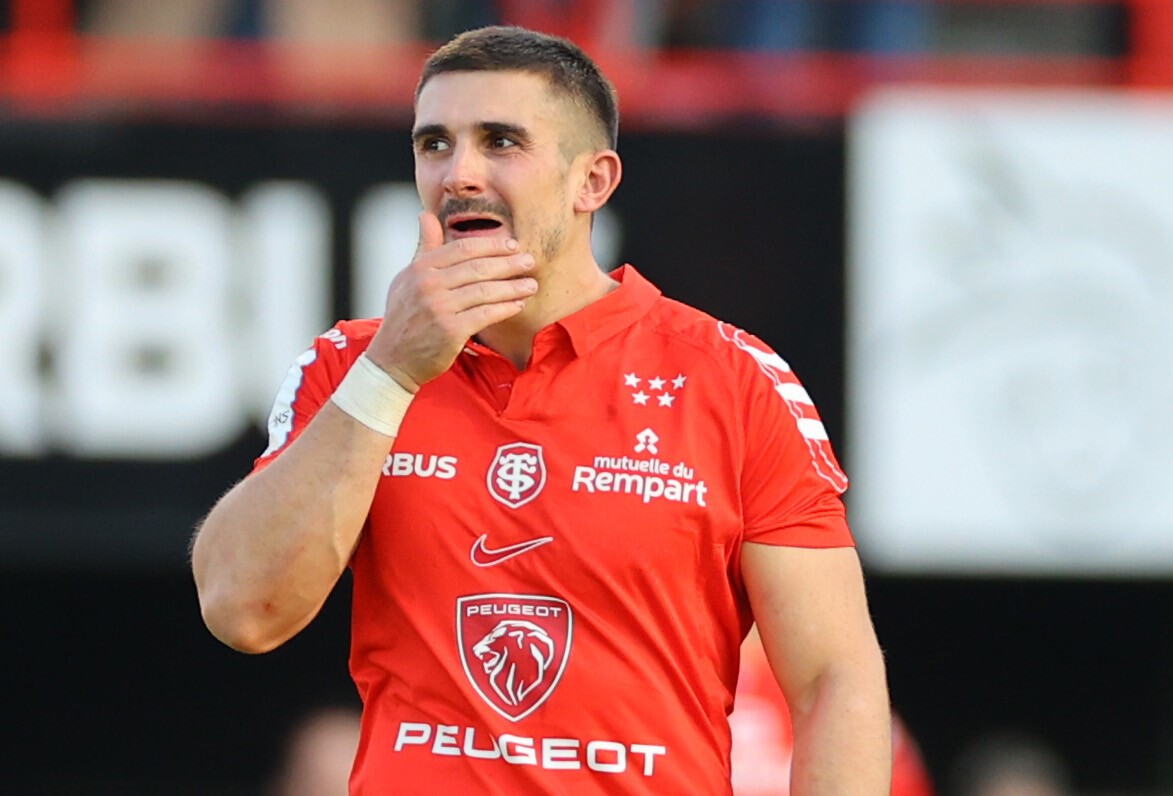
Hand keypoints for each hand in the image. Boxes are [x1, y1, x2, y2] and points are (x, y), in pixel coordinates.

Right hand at [365, 211, 536, 390]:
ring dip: (513, 287)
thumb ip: (424, 248)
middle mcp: (429, 285)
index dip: (492, 245)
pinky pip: (486, 314)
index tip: (512, 245)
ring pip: (486, 291)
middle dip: (509, 263)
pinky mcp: (451, 331)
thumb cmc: (404, 317)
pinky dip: (505, 308)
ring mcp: (440, 308)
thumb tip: (426, 215)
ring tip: (531, 284)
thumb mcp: (407, 278)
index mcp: (421, 268)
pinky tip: (518, 305)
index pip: (463, 249)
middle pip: (478, 267)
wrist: (393, 359)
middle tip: (529, 261)